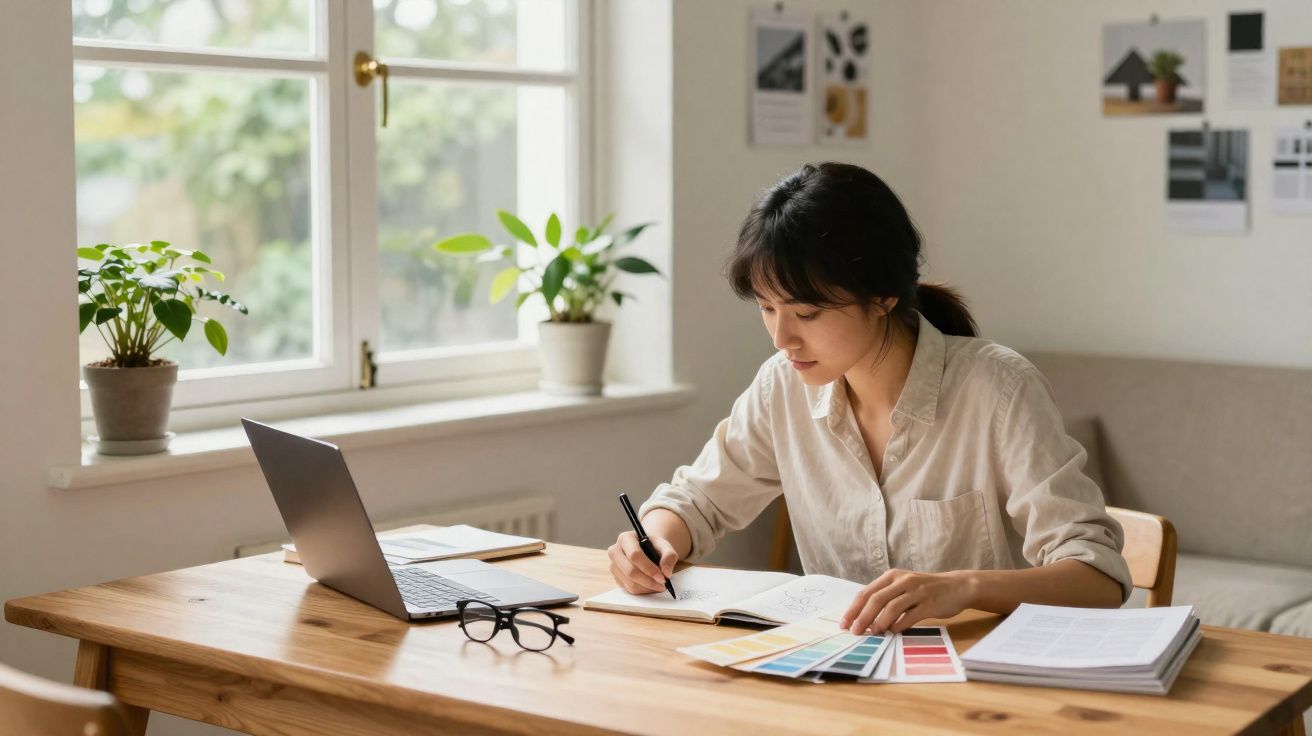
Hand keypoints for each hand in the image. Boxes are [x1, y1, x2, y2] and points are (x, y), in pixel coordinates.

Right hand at [607, 531, 678, 594]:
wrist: (646, 549)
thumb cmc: (654, 546)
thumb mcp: (665, 546)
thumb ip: (669, 556)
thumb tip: (666, 573)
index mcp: (625, 538)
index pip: (634, 555)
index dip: (649, 568)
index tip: (662, 577)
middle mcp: (615, 551)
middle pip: (630, 571)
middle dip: (648, 581)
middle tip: (663, 585)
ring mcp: (613, 565)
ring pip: (629, 582)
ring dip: (647, 587)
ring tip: (659, 586)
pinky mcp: (615, 577)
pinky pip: (628, 588)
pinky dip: (642, 590)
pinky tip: (651, 586)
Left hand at [839, 569, 974, 634]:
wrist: (957, 586)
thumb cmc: (926, 589)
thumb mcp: (903, 586)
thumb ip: (886, 597)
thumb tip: (863, 618)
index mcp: (892, 576)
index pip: (866, 592)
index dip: (853, 609)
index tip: (844, 624)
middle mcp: (903, 581)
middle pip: (876, 599)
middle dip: (862, 617)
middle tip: (854, 632)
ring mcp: (917, 592)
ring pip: (891, 607)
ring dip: (879, 623)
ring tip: (872, 634)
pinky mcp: (929, 604)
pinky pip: (910, 616)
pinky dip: (899, 626)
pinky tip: (892, 633)